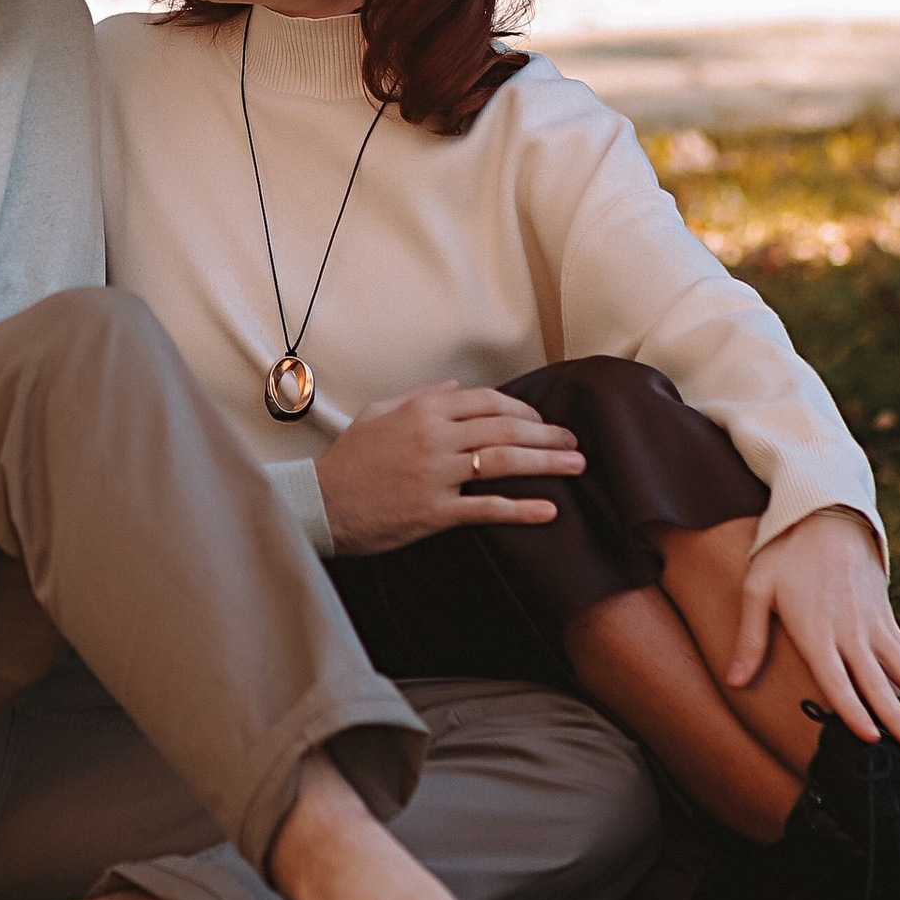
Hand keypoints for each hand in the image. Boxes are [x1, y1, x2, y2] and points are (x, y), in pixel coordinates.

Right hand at [316, 386, 585, 557]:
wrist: (323, 503)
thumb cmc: (350, 459)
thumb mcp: (379, 413)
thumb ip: (420, 397)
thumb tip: (456, 388)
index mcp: (424, 411)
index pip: (487, 401)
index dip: (522, 410)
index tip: (542, 421)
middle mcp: (435, 437)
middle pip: (505, 430)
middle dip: (547, 434)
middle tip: (574, 441)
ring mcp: (437, 475)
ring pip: (504, 463)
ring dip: (547, 463)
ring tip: (576, 466)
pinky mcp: (436, 512)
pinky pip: (487, 508)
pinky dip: (522, 509)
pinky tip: (549, 510)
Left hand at [727, 507, 899, 752]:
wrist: (826, 514)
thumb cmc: (784, 554)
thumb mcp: (757, 588)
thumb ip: (750, 638)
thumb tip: (734, 683)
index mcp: (816, 629)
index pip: (836, 679)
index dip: (853, 709)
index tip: (871, 738)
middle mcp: (849, 631)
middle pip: (876, 682)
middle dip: (899, 719)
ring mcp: (873, 624)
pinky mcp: (886, 617)